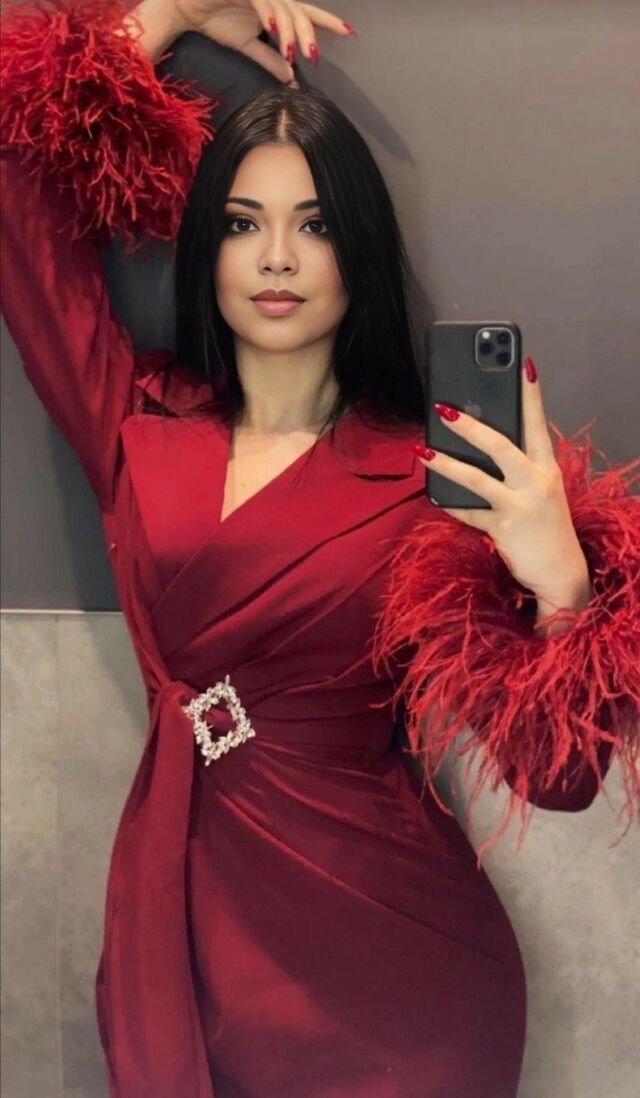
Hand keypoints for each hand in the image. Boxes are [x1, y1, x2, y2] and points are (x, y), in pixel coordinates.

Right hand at [170, 0, 354, 82]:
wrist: (186, 8)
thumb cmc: (216, 19)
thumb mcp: (248, 45)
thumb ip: (271, 59)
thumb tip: (291, 79)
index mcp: (276, 8)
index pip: (307, 14)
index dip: (328, 22)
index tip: (350, 32)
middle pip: (299, 12)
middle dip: (308, 34)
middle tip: (314, 56)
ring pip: (284, 7)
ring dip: (289, 30)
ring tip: (292, 52)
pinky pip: (262, 0)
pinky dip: (270, 14)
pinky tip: (274, 29)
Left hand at [414, 356, 592, 613]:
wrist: (562, 574)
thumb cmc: (546, 527)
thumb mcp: (542, 492)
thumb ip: (520, 469)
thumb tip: (482, 443)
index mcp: (546, 469)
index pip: (538, 425)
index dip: (531, 396)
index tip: (524, 366)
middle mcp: (536, 483)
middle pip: (501, 446)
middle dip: (470, 426)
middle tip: (443, 409)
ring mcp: (519, 507)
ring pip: (477, 479)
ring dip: (446, 463)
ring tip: (422, 451)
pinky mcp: (503, 529)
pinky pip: (468, 513)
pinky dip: (449, 504)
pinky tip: (432, 495)